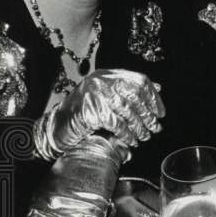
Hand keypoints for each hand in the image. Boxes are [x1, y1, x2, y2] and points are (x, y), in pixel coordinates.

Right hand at [33, 69, 163, 160]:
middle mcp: (101, 81)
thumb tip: (158, 88)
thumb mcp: (106, 99)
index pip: (139, 80)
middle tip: (155, 128)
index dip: (153, 97)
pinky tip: (131, 141)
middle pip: (135, 95)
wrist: (55, 128)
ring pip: (127, 111)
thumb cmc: (83, 115)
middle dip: (148, 114)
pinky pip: (116, 123)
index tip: (160, 112)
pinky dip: (126, 134)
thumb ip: (128, 92)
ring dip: (139, 127)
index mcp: (107, 75)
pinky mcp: (90, 111)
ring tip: (145, 137)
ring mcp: (94, 95)